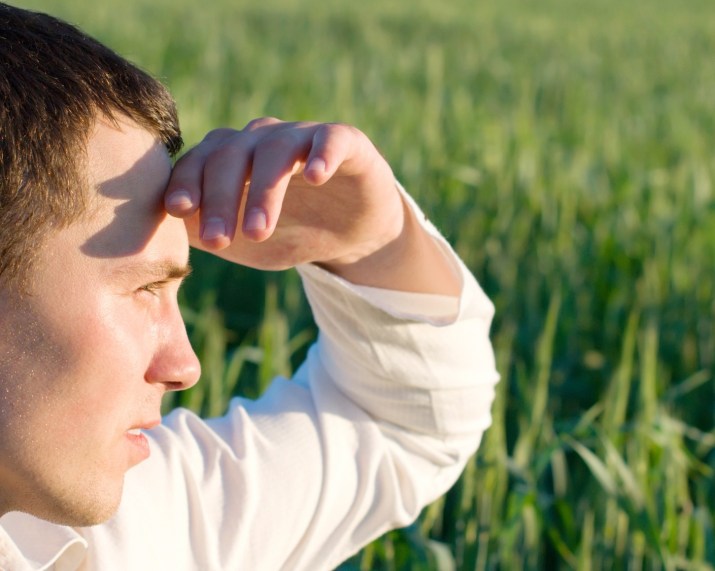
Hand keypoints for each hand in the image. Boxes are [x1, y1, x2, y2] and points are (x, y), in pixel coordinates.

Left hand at [164, 118, 402, 270]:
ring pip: (275, 151)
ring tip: (258, 231)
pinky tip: (316, 177)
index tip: (177, 210)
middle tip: (217, 241)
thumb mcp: (242, 241)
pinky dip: (323, 154)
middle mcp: (263, 140)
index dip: (186, 182)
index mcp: (231, 158)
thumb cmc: (289, 232)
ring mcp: (304, 138)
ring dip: (263, 191)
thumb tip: (159, 230)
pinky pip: (331, 139)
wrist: (351, 232)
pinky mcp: (346, 141)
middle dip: (220, 198)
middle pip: (231, 155)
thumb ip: (203, 232)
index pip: (200, 161)